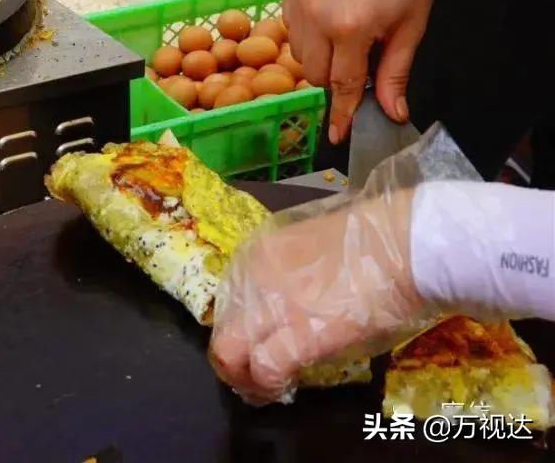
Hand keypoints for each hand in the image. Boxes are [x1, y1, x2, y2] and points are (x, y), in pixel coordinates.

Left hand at [209, 189, 426, 404]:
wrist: (407, 243)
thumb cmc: (375, 241)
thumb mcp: (311, 247)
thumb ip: (288, 274)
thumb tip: (287, 306)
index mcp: (258, 253)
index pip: (229, 301)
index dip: (243, 327)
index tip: (259, 341)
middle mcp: (253, 277)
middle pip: (222, 329)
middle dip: (233, 359)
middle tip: (253, 375)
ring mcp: (273, 305)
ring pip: (228, 352)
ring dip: (243, 377)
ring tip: (263, 389)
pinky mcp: (300, 333)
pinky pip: (265, 367)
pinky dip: (268, 385)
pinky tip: (282, 389)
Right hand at [284, 0, 448, 143]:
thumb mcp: (410, 28)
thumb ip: (393, 74)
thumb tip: (391, 114)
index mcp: (351, 26)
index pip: (340, 83)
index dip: (340, 112)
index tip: (336, 135)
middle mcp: (317, 12)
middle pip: (314, 72)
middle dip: (334, 77)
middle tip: (357, 59)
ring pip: (299, 50)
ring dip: (319, 54)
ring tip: (343, 33)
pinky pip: (290, 23)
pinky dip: (308, 29)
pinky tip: (329, 13)